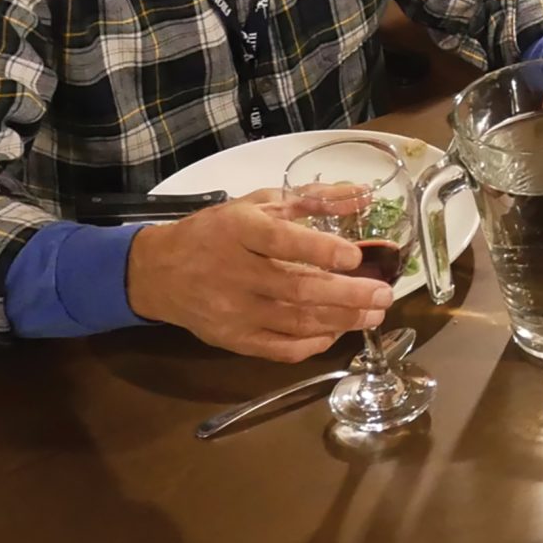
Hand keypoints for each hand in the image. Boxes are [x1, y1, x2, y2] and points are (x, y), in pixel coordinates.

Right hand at [123, 187, 393, 361]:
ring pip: (294, 322)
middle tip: (385, 295)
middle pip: (297, 290)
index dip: (321, 251)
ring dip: (341, 321)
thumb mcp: (258, 202)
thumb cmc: (216, 231)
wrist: (157, 272)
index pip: (282, 242)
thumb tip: (365, 193)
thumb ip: (312, 198)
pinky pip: (279, 349)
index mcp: (239, 231)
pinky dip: (313, 343)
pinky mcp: (232, 340)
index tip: (355, 256)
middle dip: (348, 295)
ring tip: (374, 314)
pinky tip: (338, 332)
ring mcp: (233, 312)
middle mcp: (235, 273)